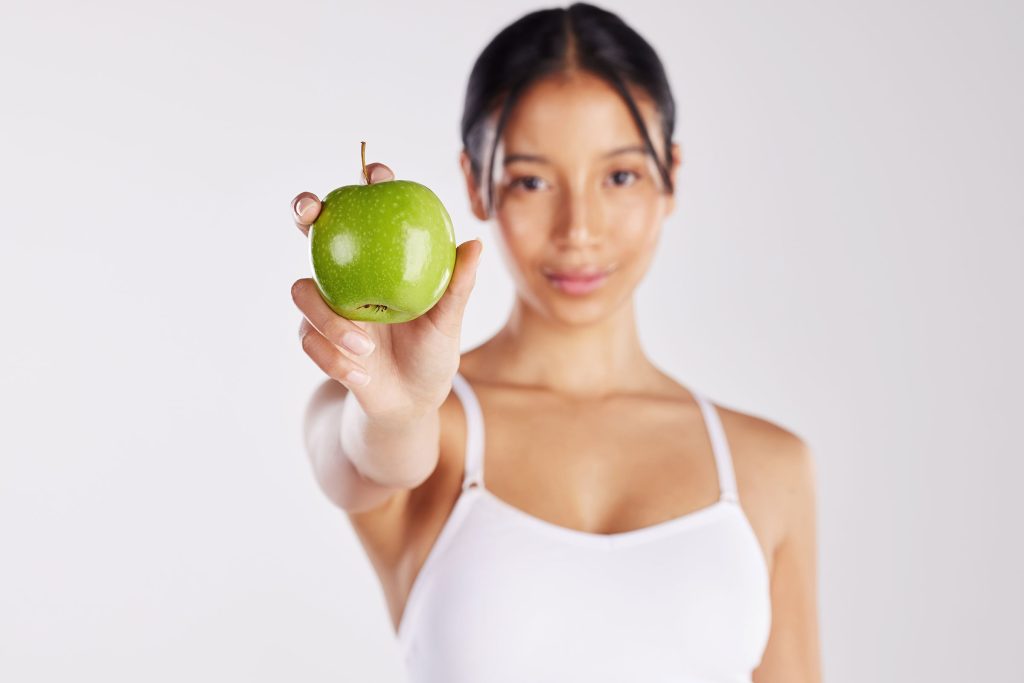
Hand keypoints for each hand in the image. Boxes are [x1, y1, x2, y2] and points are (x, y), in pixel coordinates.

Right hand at [290, 162, 483, 421]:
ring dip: (330, 321)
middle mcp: (348, 275)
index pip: (368, 211)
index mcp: (380, 260)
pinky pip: (310, 340)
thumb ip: (458, 285)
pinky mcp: (316, 338)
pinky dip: (334, 358)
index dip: (366, 183)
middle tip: (310, 212)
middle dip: (304, 211)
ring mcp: (327, 305)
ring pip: (304, 293)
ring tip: (364, 348)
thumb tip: (474, 244)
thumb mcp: (449, 321)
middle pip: (315, 230)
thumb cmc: (434, 352)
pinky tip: (359, 373)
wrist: (411, 401)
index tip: (375, 172)